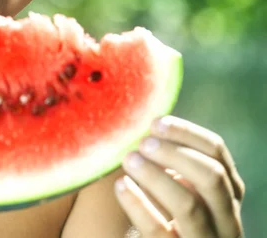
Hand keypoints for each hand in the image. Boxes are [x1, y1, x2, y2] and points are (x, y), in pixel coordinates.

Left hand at [114, 116, 244, 236]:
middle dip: (175, 154)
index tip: (156, 122)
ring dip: (156, 177)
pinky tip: (122, 186)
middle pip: (212, 177)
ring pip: (189, 206)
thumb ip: (174, 160)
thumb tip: (150, 125)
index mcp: (228, 192)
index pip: (217, 152)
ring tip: (128, 160)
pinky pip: (159, 231)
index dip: (186, 132)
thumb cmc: (168, 211)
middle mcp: (227, 219)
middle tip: (143, 143)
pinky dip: (138, 205)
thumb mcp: (181, 185)